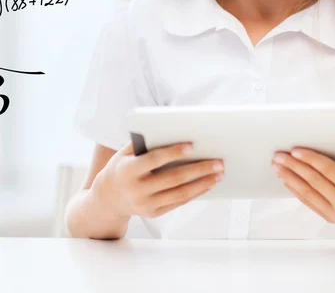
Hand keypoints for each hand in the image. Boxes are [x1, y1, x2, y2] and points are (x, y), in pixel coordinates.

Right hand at [93, 141, 223, 219]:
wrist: (107, 199)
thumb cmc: (122, 167)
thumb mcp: (125, 153)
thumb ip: (144, 142)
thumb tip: (171, 129)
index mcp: (128, 171)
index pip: (154, 160)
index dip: (173, 152)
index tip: (192, 145)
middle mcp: (137, 190)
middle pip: (173, 178)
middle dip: (198, 169)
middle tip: (218, 161)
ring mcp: (146, 204)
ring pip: (180, 194)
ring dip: (203, 183)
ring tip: (220, 173)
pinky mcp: (154, 213)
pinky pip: (179, 202)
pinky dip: (196, 192)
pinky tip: (209, 183)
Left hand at [271, 140, 334, 232]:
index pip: (329, 172)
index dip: (311, 160)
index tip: (296, 150)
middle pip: (314, 182)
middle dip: (294, 167)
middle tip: (279, 155)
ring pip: (308, 194)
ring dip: (290, 179)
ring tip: (277, 166)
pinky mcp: (332, 218)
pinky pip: (310, 203)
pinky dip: (296, 191)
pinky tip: (287, 180)